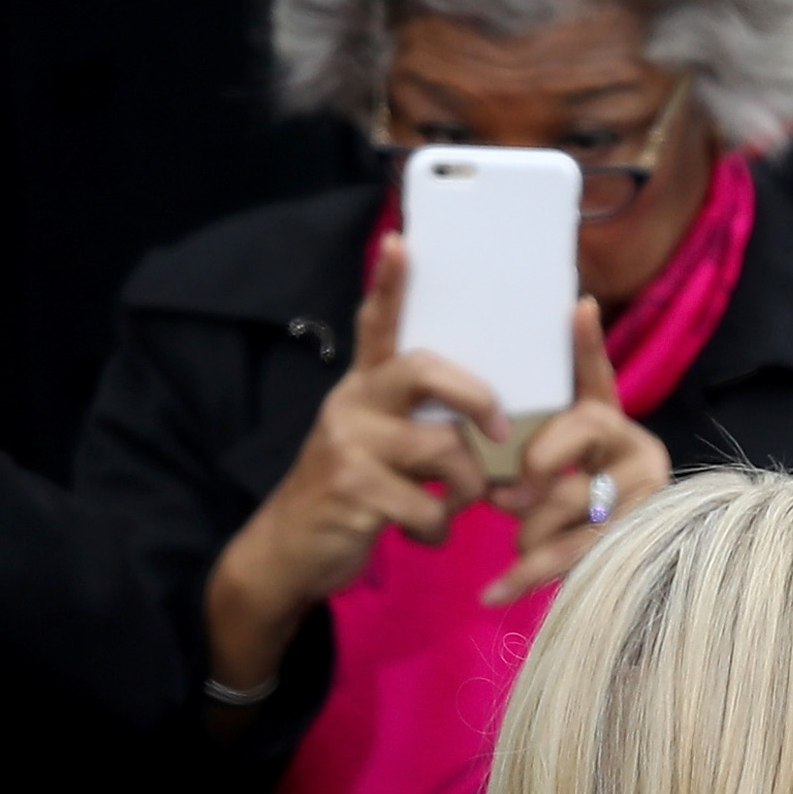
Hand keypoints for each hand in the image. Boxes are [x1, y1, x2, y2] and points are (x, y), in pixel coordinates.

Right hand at [204, 236, 509, 695]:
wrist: (291, 551)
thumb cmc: (356, 495)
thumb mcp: (382, 448)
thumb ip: (424, 426)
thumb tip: (498, 425)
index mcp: (364, 387)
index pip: (375, 324)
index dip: (389, 285)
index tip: (401, 243)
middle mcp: (352, 403)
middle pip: (422, 370)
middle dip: (474, 396)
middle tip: (501, 428)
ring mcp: (348, 444)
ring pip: (442, 448)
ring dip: (468, 488)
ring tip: (458, 507)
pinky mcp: (351, 489)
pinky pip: (428, 506)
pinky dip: (439, 529)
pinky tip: (423, 533)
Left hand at [481, 298, 671, 605]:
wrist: (622, 575)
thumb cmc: (559, 512)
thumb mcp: (540, 471)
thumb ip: (523, 453)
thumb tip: (502, 482)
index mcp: (610, 422)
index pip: (596, 378)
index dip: (586, 346)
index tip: (576, 308)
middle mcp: (638, 451)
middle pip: (585, 430)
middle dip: (539, 460)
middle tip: (506, 494)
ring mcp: (644, 497)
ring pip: (575, 498)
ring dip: (532, 527)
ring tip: (515, 545)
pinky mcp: (635, 542)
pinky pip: (573, 555)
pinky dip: (526, 575)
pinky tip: (493, 592)